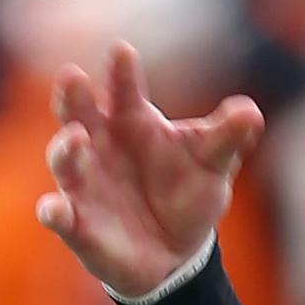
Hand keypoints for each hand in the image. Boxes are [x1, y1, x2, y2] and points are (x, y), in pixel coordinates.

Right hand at [35, 41, 263, 299]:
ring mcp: (84, 183)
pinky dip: (53, 212)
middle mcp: (99, 145)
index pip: (124, 91)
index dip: (122, 72)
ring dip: (65, 149)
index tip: (122, 51)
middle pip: (78, 113)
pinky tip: (53, 210)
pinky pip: (59, 215)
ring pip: (64, 159)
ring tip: (76, 138)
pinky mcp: (77, 223)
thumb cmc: (188, 193)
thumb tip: (251, 112)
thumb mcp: (212, 164)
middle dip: (73, 96)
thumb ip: (227, 137)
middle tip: (72, 76)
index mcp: (131, 121)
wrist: (177, 253)